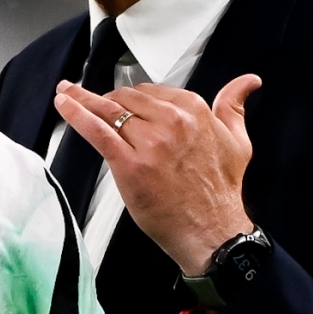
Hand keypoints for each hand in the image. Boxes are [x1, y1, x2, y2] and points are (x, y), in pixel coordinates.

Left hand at [52, 73, 262, 273]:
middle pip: (127, 99)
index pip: (153, 92)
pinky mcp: (130, 164)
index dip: (134, 98)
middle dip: (108, 100)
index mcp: (194, 112)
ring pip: (109, 111)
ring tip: (66, 93)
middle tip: (91, 102)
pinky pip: (97, 131)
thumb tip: (248, 83)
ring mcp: (150, 142)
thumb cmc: (221, 192)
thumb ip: (234, 108)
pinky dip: (77, 114)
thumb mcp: (237, 142)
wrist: (212, 231)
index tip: (122, 100)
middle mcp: (172, 122)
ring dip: (83, 99)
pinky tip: (64, 104)